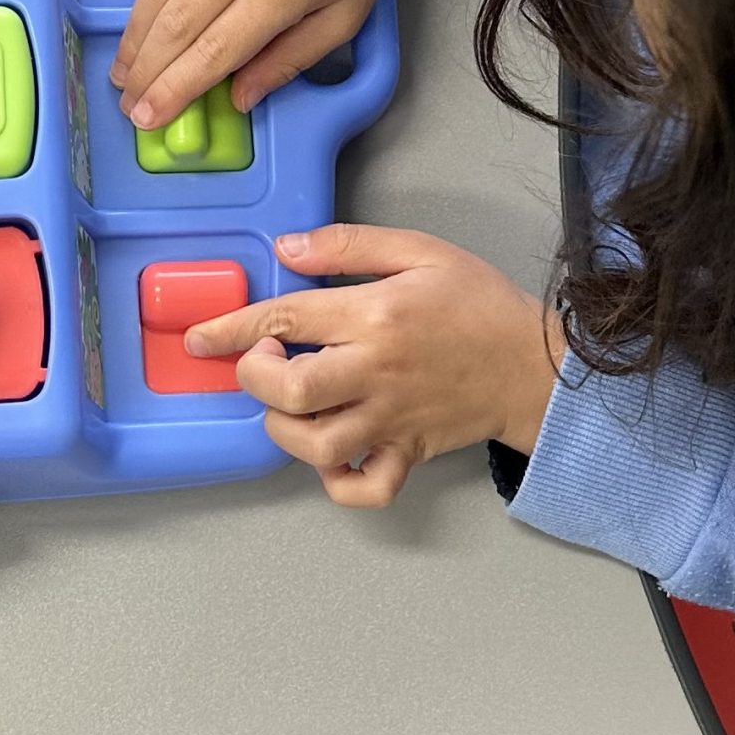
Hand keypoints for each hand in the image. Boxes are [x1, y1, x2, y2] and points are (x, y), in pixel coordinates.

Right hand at [108, 0, 436, 132]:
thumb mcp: (345, 14)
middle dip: (146, 72)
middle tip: (128, 103)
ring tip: (123, 72)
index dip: (175, 89)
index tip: (149, 116)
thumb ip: (291, 60)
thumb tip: (240, 98)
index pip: (214, 50)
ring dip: (135, 38)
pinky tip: (143, 28)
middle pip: (176, 24)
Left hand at [184, 224, 560, 508]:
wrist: (534, 363)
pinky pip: (363, 488)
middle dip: (253, 377)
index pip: (284, 320)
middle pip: (290, 390)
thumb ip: (347, 246)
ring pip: (315, 445)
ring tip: (289, 403)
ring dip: (283, 428)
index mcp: (375, 317)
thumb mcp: (419, 250)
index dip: (230, 329)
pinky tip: (326, 455)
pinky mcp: (406, 452)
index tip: (200, 337)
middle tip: (261, 362)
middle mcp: (376, 373)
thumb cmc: (477, 304)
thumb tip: (286, 248)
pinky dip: (334, 483)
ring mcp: (391, 419)